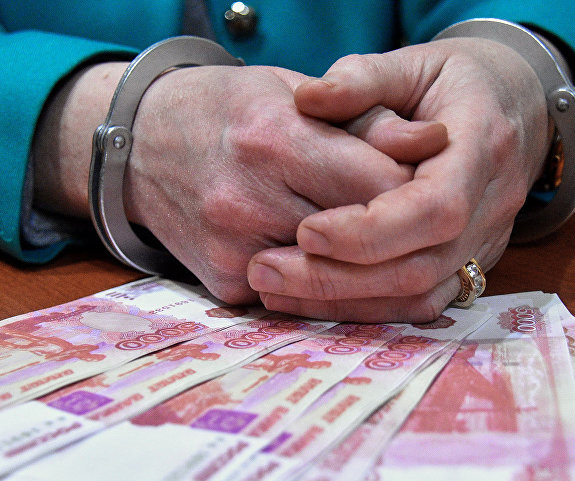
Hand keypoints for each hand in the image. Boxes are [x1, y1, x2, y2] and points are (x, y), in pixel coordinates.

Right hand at [33, 62, 446, 303]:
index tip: (428, 180)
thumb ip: (365, 117)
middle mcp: (248, 199)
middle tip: (415, 217)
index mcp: (273, 137)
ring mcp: (234, 249)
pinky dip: (322, 279)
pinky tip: (326, 259)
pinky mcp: (224, 283)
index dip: (416, 185)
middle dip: (398, 228)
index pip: (380, 180)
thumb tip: (434, 143)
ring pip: (338, 276)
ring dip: (367, 263)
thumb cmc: (226, 110)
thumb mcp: (291, 91)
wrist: (140, 146)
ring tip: (380, 241)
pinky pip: (299, 293)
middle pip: (364, 236)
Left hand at [247, 38, 552, 321]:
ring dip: (343, 301)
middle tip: (265, 269)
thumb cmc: (454, 81)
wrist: (514, 106)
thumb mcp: (412, 62)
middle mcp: (492, 205)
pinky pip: (418, 302)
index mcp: (483, 145)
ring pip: (419, 295)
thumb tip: (308, 98)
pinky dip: (362, 307)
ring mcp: (485, 242)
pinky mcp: (467, 263)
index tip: (306, 230)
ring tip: (274, 289)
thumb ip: (362, 78)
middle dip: (339, 277)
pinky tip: (309, 299)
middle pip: (421, 264)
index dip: (372, 228)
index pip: (436, 206)